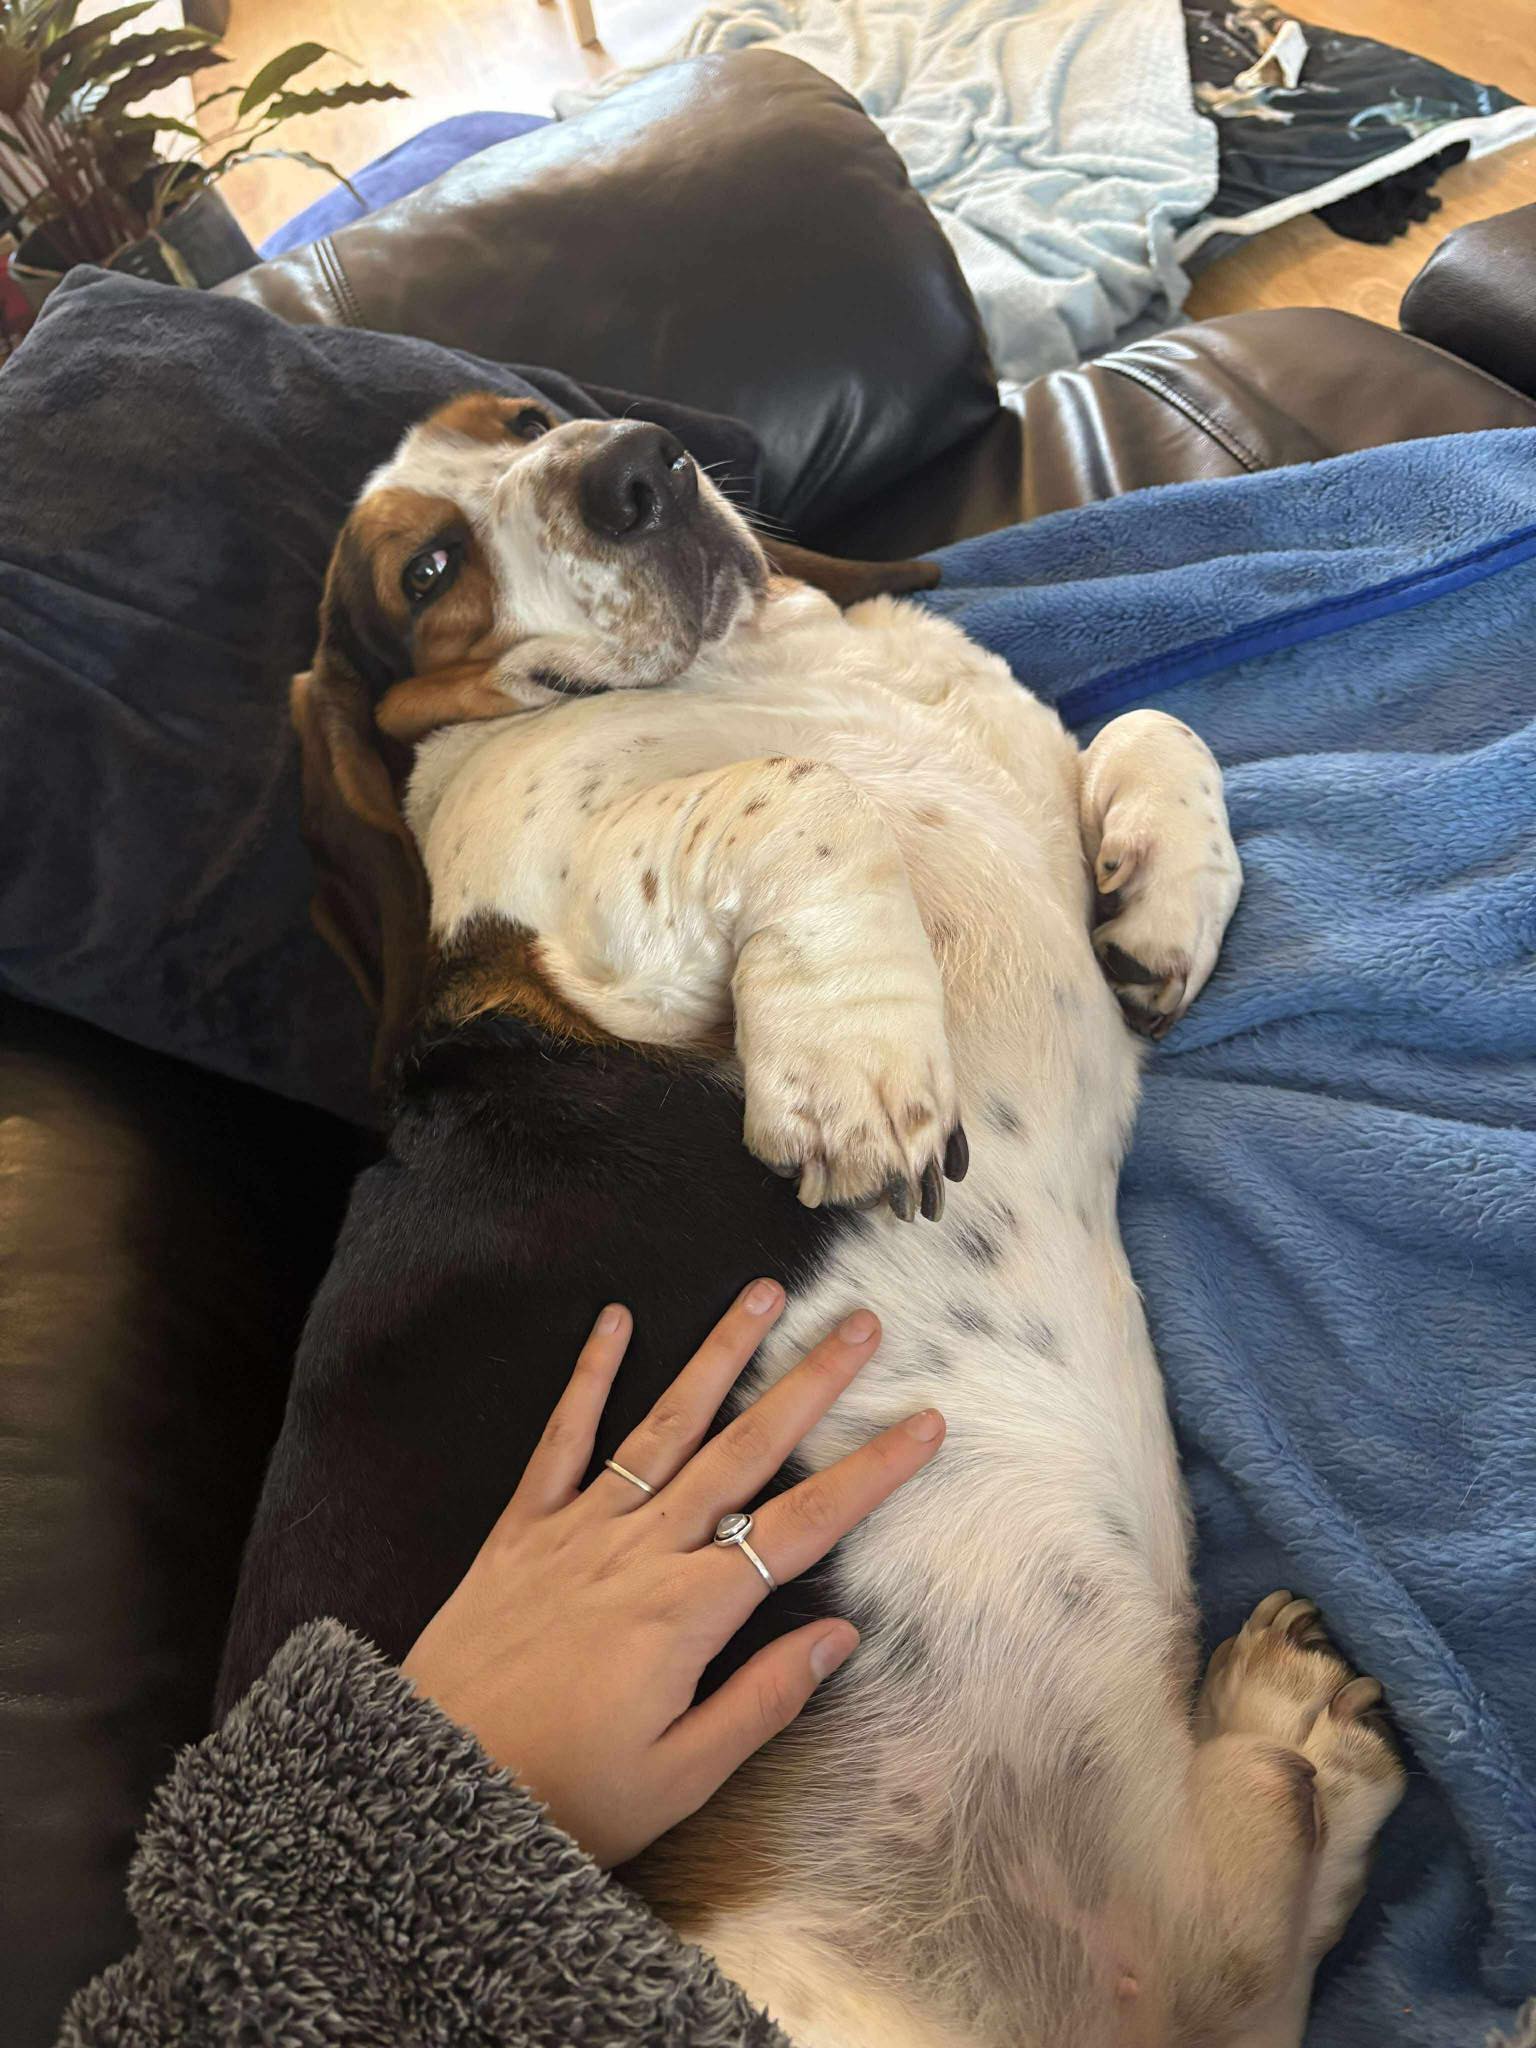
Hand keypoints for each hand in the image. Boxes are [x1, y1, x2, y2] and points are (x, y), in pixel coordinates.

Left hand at [401, 1281, 943, 1866]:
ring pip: (665, 1424)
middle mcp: (642, 1549)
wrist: (432, 1783)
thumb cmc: (564, 1793)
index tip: (924, 1422)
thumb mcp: (679, 1777)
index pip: (802, 1526)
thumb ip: (762, 1701)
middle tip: (861, 1325)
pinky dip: (589, 1376)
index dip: (870, 1472)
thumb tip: (841, 1635)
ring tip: (764, 1294)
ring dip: (719, 1354)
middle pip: (744, 1449)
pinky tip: (614, 1321)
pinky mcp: (521, 1529)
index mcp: (688, 1611)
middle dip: (810, 1383)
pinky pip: (561, 1439)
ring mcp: (578, 1529)